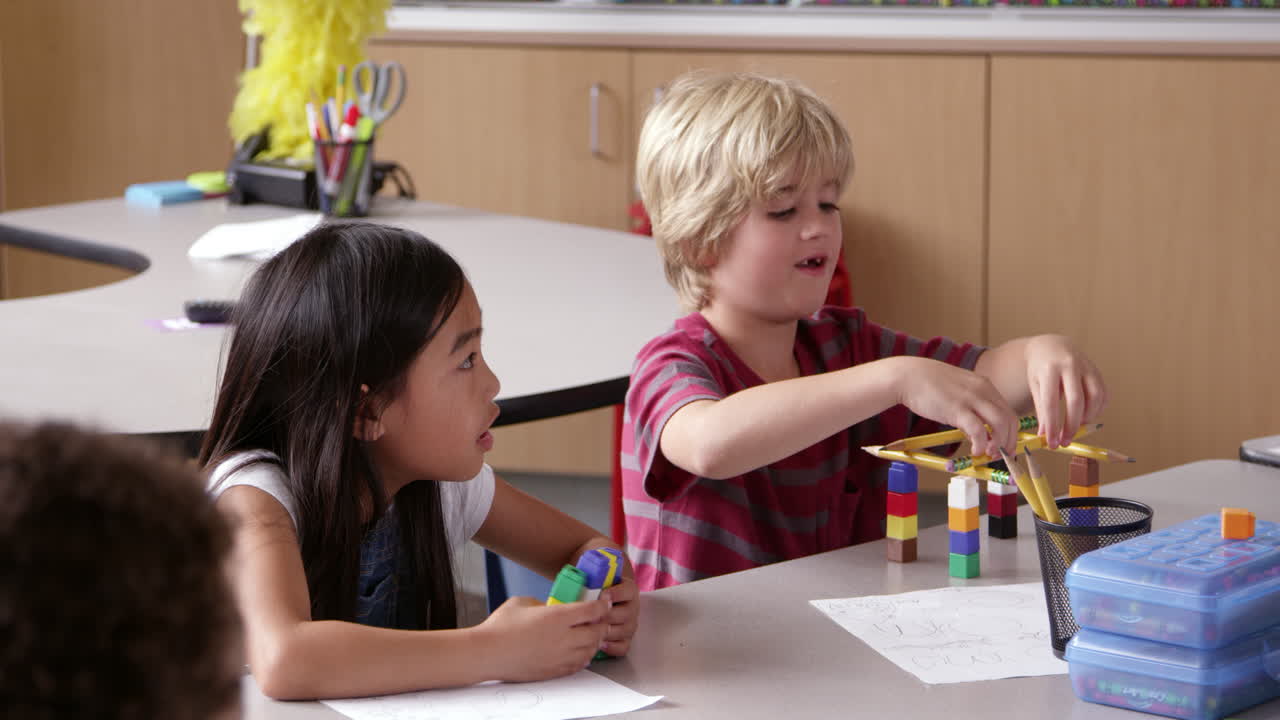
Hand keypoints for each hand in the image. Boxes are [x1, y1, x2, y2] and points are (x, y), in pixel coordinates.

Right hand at [476, 595, 607, 681]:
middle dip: (602, 623)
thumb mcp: (523, 602)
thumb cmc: (500, 627)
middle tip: (600, 618)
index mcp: (557, 617)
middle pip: (597, 631)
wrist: (487, 654)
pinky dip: (584, 656)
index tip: (604, 602)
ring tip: (590, 634)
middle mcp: (563, 637)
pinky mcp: (554, 670)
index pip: (592, 610)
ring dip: (595, 641)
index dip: (602, 604)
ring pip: (591, 649)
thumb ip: (543, 603)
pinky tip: (579, 650)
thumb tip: (552, 607)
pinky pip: (579, 664)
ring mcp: (560, 656)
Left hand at [598, 579, 638, 656]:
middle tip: (592, 617)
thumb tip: (578, 578)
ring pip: (624, 631)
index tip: (602, 595)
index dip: (615, 594)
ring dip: (607, 632)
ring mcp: (631, 624)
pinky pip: (623, 647)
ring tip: (592, 631)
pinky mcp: (627, 639)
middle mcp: (633, 607)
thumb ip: (593, 580)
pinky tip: (599, 643)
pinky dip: (611, 646)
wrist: (602, 600)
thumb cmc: (597, 590)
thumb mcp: (598, 581)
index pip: (628, 591)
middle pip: (625, 614)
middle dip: (607, 616)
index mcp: (629, 590)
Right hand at [890, 356, 1018, 457]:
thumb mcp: (957, 391)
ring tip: (988, 454)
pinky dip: (981, 445)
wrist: (907, 376)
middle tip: (1000, 455)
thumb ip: (969, 407)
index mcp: (984, 385)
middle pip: (1010, 419)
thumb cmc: (927, 384)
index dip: (1009, 432)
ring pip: (1001, 424)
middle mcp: (983, 390)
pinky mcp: (958, 409)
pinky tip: (974, 451)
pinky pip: (979, 431)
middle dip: (1008, 441)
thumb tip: (975, 432)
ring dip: (999, 444)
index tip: (1003, 445)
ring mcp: (971, 399)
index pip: (1008, 411)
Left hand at [1023, 335, 1107, 448]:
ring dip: (1088, 417)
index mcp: (1049, 368)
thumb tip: (1046, 436)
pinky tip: (1088, 416)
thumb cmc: (1041, 368)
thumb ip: (1042, 410)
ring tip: (1076, 427)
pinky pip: (1103, 393)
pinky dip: (1098, 409)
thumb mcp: (1035, 385)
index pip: (1051, 402)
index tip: (1051, 443)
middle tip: (1065, 441)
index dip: (1052, 426)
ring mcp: (1087, 366)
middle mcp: (1070, 365)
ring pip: (1095, 397)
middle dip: (1072, 425)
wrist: (1052, 346)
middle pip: (1076, 401)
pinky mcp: (1097, 371)